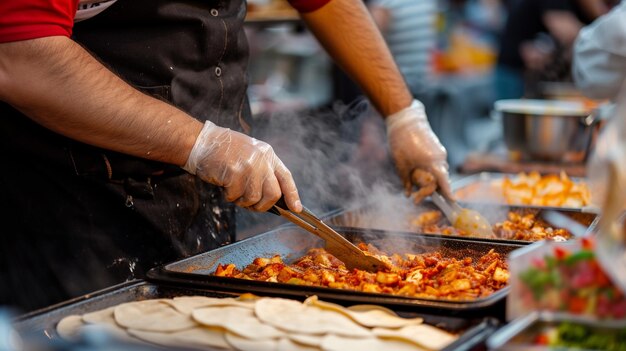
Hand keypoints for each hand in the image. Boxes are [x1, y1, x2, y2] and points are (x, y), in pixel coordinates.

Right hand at [183, 121, 301, 211]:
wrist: (201, 142)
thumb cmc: (224, 152)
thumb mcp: (250, 154)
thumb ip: (263, 172)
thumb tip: (273, 198)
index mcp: (268, 154)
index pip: (286, 177)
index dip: (292, 195)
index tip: (296, 209)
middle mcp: (262, 159)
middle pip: (273, 193)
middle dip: (264, 205)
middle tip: (252, 206)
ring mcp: (249, 165)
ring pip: (254, 198)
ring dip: (242, 201)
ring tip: (233, 190)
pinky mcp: (235, 172)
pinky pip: (236, 196)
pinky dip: (229, 196)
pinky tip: (224, 184)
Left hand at [386, 100, 451, 200]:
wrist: (404, 118)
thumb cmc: (402, 142)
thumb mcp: (401, 165)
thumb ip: (406, 181)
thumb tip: (408, 194)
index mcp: (434, 163)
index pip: (445, 183)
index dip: (448, 194)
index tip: (452, 202)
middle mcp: (440, 157)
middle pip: (441, 179)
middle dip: (431, 190)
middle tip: (417, 197)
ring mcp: (439, 151)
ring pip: (439, 170)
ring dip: (430, 179)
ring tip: (416, 184)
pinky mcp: (436, 146)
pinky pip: (436, 162)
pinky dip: (430, 170)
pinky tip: (418, 172)